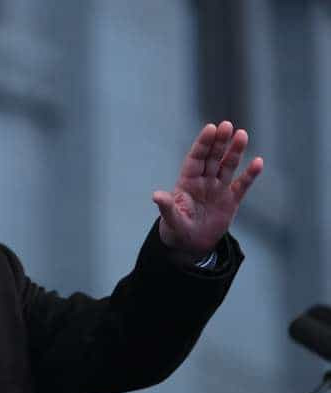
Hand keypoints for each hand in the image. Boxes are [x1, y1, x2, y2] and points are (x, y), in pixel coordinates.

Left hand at [152, 121, 262, 255]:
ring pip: (228, 166)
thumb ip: (166, 206)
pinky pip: (242, 185)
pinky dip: (250, 175)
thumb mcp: (171, 219)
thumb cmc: (176, 230)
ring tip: (242, 134)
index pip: (196, 158)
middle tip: (226, 125)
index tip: (210, 128)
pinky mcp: (231, 201)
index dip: (203, 144)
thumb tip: (156, 195)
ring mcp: (218, 189)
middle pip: (212, 157)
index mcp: (187, 182)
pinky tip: (258, 162)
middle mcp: (203, 181)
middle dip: (219, 142)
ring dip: (235, 151)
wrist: (190, 246)